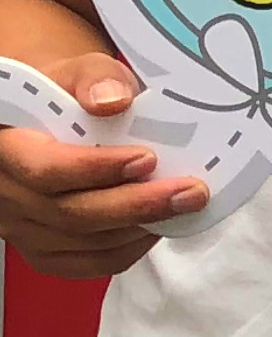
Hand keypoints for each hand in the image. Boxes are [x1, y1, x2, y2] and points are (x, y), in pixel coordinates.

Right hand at [0, 54, 206, 275]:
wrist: (55, 118)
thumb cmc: (69, 96)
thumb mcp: (80, 72)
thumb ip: (96, 79)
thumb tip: (113, 101)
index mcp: (8, 148)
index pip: (44, 169)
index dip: (96, 169)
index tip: (147, 157)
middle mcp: (8, 194)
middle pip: (69, 214)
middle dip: (136, 205)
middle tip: (188, 192)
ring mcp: (22, 227)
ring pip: (81, 243)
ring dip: (138, 228)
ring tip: (183, 205)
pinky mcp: (43, 250)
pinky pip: (86, 264)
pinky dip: (127, 250)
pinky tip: (156, 226)